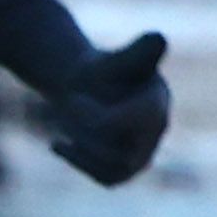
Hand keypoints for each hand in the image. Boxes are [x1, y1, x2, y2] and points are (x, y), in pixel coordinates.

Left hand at [41, 29, 170, 186]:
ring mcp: (143, 152)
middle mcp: (156, 131)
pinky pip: (109, 178)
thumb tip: (158, 37)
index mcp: (156, 102)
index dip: (99, 115)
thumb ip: (137, 52)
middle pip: (123, 147)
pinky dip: (80, 162)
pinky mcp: (127, 168)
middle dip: (87, 130)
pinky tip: (58, 144)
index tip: (72, 98)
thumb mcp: (116, 60)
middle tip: (68, 106)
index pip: (136, 120)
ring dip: (82, 147)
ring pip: (115, 167)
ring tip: (65, 124)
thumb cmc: (104, 72)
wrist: (90, 89)